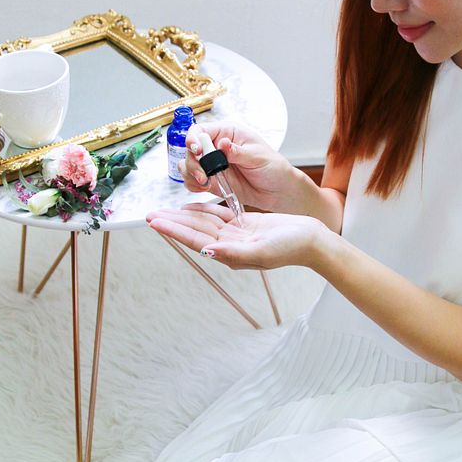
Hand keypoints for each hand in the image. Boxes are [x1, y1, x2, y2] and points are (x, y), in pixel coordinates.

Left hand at [146, 202, 330, 269]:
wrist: (312, 240)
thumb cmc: (291, 248)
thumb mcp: (262, 252)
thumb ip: (234, 254)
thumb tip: (209, 252)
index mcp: (230, 253)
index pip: (195, 240)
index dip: (174, 231)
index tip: (155, 222)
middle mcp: (229, 245)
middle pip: (194, 230)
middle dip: (172, 222)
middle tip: (150, 214)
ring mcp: (236, 235)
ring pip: (203, 223)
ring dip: (183, 216)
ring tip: (163, 212)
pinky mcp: (244, 224)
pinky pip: (218, 216)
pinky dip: (203, 211)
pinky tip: (191, 208)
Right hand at [177, 122, 293, 212]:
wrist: (278, 192)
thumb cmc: (273, 168)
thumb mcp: (258, 156)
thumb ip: (237, 151)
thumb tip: (222, 143)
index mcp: (228, 133)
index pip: (201, 130)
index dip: (193, 139)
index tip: (197, 151)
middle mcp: (216, 147)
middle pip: (190, 149)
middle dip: (192, 162)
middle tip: (204, 176)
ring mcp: (212, 165)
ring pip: (187, 165)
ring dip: (191, 174)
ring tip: (206, 183)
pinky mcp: (211, 180)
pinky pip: (192, 181)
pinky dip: (193, 185)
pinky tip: (205, 188)